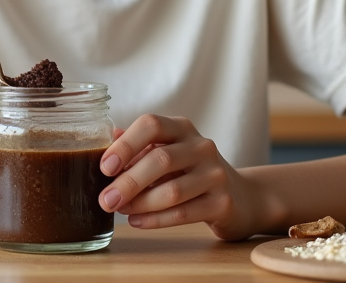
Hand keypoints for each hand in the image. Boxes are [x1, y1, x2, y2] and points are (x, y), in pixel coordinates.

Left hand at [98, 115, 256, 239]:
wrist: (241, 197)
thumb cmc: (191, 172)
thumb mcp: (167, 151)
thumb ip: (139, 147)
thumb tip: (106, 142)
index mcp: (182, 128)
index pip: (152, 124)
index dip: (125, 144)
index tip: (104, 167)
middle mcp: (202, 146)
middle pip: (160, 159)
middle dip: (128, 182)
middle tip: (105, 200)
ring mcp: (215, 174)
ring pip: (172, 190)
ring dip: (140, 203)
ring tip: (120, 210)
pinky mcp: (222, 203)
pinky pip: (183, 213)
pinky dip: (155, 220)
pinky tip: (137, 221)